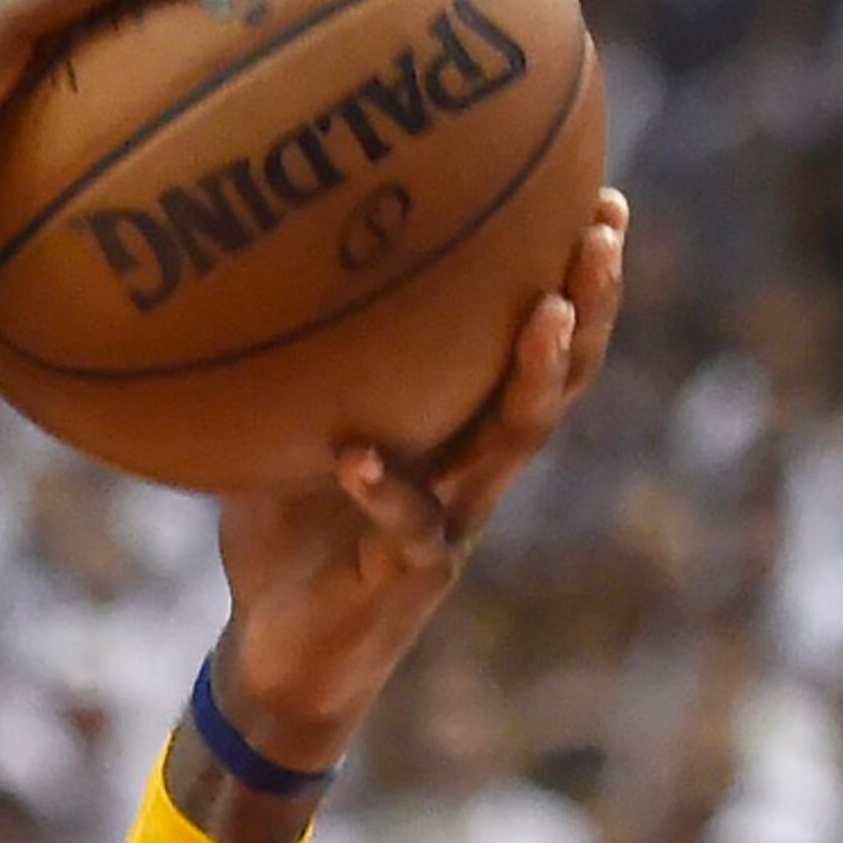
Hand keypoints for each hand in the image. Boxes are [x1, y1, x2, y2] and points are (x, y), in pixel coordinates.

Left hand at [209, 193, 630, 770]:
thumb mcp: (283, 432)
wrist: (278, 648)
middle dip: (591, 298)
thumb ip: (285, 366)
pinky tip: (359, 457)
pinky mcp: (411, 574)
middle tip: (605, 227)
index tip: (599, 194)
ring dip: (535, 377)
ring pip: (515, 443)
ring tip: (549, 312)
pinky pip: (407, 525)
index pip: (535, 339)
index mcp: (457, 427)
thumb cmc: (287, 532)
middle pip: (560, 374)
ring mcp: (453, 520)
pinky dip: (383, 490)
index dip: (575, 274)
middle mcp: (473, 467)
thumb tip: (236, 267)